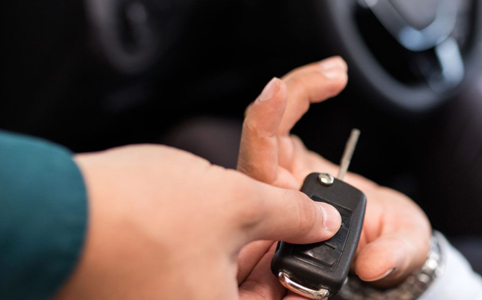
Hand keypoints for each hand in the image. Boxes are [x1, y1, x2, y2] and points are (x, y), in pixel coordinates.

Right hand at [54, 145, 341, 299]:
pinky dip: (204, 253)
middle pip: (251, 295)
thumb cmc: (141, 216)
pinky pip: (187, 280)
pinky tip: (202, 220)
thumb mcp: (238, 203)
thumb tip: (322, 221)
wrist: (55, 213)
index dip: (305, 284)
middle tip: (284, 227)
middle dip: (270, 261)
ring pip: (219, 285)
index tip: (316, 255)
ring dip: (236, 252)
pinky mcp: (137, 297)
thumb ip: (292, 215)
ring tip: (235, 216)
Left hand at [236, 57, 432, 293]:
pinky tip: (334, 76)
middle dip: (283, 101)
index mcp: (285, 230)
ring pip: (268, 127)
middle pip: (257, 144)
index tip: (279, 95)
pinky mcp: (292, 159)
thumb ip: (390, 259)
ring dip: (298, 89)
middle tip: (330, 76)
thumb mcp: (398, 256)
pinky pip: (283, 120)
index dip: (262, 132)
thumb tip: (373, 263)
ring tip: (337, 71)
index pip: (258, 179)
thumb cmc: (387, 252)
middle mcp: (275, 202)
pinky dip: (304, 92)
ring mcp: (281, 179)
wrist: (389, 244)